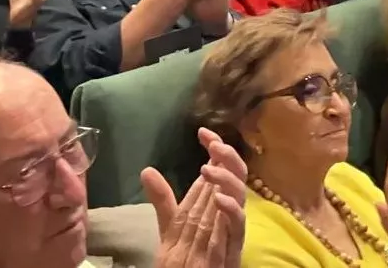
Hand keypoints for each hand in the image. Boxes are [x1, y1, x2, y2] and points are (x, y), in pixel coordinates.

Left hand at [143, 128, 246, 267]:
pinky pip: (238, 226)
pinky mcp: (232, 247)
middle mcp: (227, 211)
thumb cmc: (187, 256)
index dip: (216, 149)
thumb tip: (146, 170)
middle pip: (237, 176)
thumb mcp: (171, 224)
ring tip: (207, 170)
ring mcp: (231, 228)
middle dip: (228, 157)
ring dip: (226, 179)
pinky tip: (219, 198)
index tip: (202, 132)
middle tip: (213, 145)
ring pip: (241, 196)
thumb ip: (163, 199)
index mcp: (216, 202)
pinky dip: (231, 210)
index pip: (221, 168)